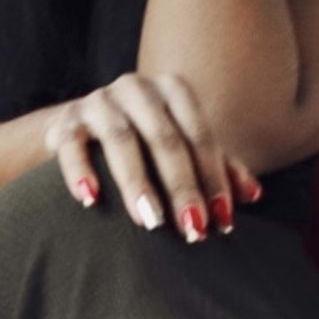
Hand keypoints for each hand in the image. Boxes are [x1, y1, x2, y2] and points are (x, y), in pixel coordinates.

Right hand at [45, 71, 263, 242]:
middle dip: (181, 187)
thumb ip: (218, 168)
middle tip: (191, 230)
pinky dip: (80, 172)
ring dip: (137, 183)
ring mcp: (98, 101)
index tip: (222, 221)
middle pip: (164, 138)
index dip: (214, 179)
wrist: (81, 130)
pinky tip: (90, 200)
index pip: (199, 136)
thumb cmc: (145, 144)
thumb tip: (254, 195)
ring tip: (149, 222)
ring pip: (120, 140)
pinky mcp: (64, 121)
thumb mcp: (182, 149)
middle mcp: (136, 88)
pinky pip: (70, 145)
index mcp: (172, 90)